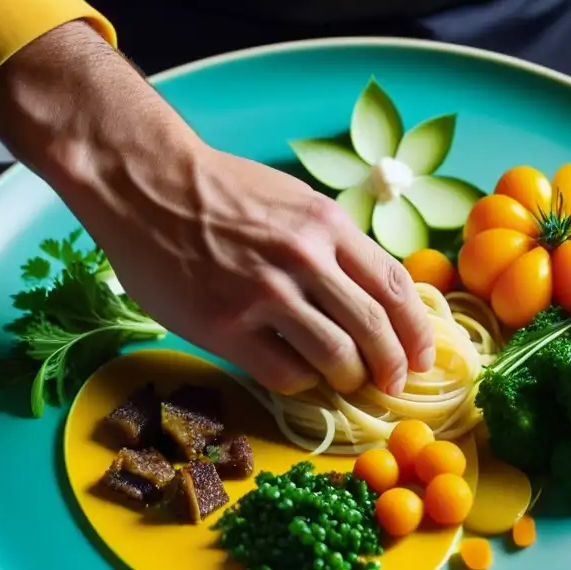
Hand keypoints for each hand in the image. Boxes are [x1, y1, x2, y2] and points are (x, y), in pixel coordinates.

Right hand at [0, 22, 434, 395]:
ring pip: (336, 358)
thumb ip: (334, 246)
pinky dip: (302, 382)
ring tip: (346, 382)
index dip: (417, 331)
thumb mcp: (294, 202)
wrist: (146, 184)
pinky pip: (284, 373)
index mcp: (327, 225)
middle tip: (393, 385)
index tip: (423, 357)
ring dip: (350, 379)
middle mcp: (303, 258)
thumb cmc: (222, 192)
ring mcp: (263, 294)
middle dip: (393, 367)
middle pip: (374, 330)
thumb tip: (373, 298)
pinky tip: (298, 375)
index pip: (395, 287)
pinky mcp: (225, 326)